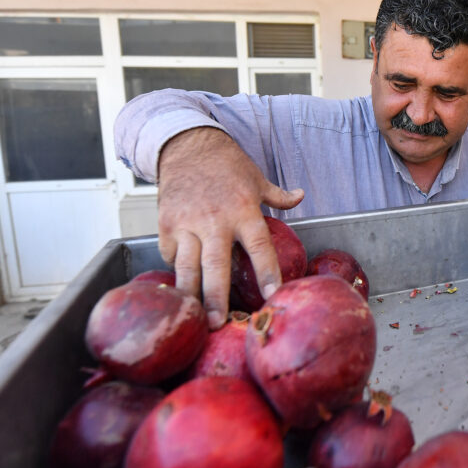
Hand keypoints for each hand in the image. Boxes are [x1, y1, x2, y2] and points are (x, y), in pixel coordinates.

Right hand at [156, 127, 303, 328]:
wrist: (186, 144)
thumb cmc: (225, 163)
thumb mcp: (256, 177)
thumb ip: (278, 195)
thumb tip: (301, 196)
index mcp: (243, 209)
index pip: (259, 246)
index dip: (267, 272)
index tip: (272, 295)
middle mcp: (214, 219)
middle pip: (216, 265)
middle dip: (216, 297)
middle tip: (218, 323)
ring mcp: (186, 223)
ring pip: (186, 266)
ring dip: (190, 294)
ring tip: (193, 318)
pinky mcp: (165, 224)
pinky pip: (170, 255)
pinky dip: (175, 271)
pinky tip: (181, 286)